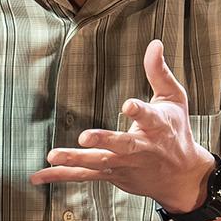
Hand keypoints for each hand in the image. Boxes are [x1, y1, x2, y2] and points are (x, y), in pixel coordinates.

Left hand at [29, 38, 213, 212]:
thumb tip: (154, 44)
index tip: (129, 105)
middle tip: (84, 138)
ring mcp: (124, 164)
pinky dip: (61, 175)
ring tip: (53, 156)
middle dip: (103, 141)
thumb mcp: (174, 99)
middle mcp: (141, 149)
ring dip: (75, 159)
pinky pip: (84, 176)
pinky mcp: (112, 175)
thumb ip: (159, 73)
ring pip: (98, 163)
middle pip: (121, 145)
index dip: (139, 111)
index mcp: (158, 127)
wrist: (182, 176)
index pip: (149, 118)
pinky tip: (39, 175)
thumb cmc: (176, 132)